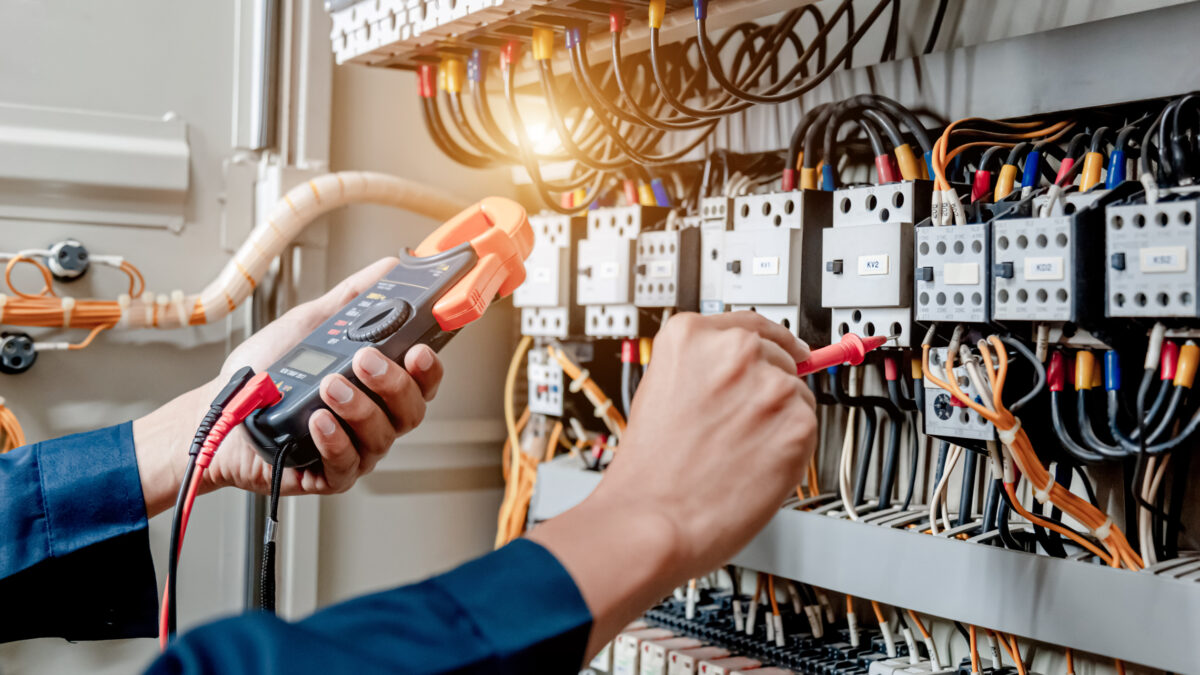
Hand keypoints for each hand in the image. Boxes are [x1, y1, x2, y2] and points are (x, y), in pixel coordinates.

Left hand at [133, 258, 443, 516]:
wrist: (219, 409)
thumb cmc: (266, 372)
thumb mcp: (312, 324)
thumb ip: (353, 298)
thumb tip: (388, 268)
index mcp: (379, 385)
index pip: (423, 380)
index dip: (429, 368)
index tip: (419, 349)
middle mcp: (374, 418)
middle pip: (411, 410)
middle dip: (393, 384)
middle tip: (365, 359)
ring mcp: (355, 448)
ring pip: (382, 436)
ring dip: (359, 408)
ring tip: (329, 385)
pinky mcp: (329, 474)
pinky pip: (346, 464)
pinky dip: (335, 440)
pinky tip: (318, 421)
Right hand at [527, 311, 815, 657]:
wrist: (651, 519)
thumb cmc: (650, 469)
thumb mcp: (660, 390)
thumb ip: (702, 368)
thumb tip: (746, 367)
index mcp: (691, 335)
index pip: (750, 323)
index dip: (770, 341)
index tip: (785, 348)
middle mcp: (733, 351)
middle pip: (778, 357)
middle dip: (767, 389)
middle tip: (739, 427)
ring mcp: (769, 385)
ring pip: (797, 394)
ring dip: (779, 420)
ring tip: (738, 452)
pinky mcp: (797, 423)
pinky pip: (807, 429)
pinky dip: (790, 449)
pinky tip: (754, 465)